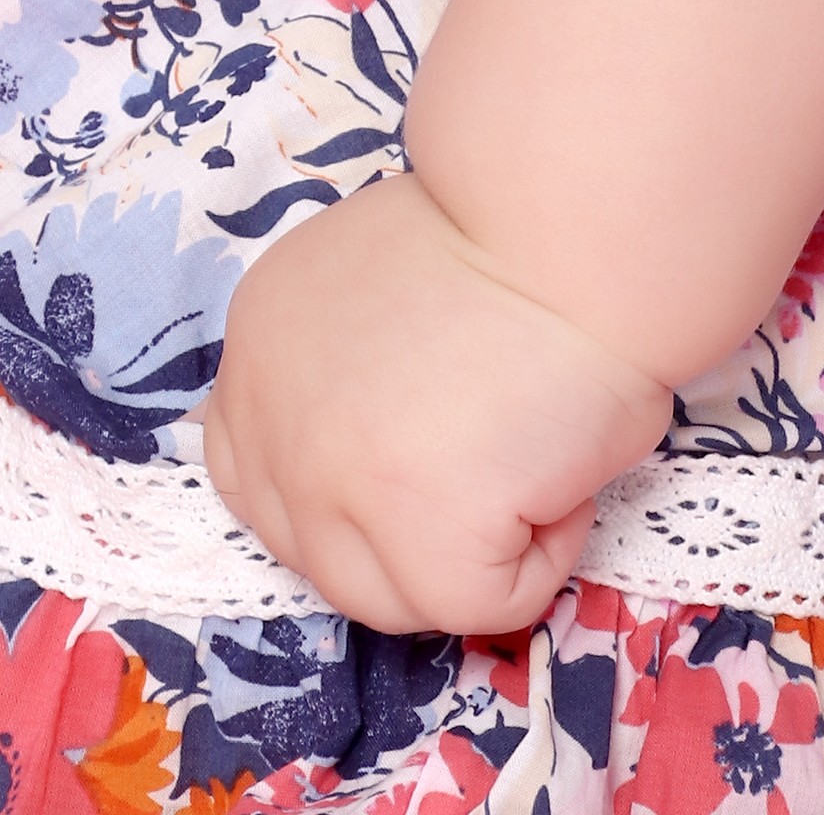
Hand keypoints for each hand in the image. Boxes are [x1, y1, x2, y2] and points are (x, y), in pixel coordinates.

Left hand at [200, 171, 671, 634]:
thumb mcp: (371, 284)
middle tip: (491, 449)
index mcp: (261, 342)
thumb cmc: (509, 233)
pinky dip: (543, 554)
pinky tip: (561, 465)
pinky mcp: (422, 534)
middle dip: (409, 530)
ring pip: (394, 599)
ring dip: (476, 546)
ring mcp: (333, 483)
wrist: (571, 220)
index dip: (337, 491)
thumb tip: (380, 448)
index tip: (412, 460)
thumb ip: (344, 362)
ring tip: (531, 444)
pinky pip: (485, 603)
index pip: (251, 472)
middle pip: (318, 555)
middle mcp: (273, 417)